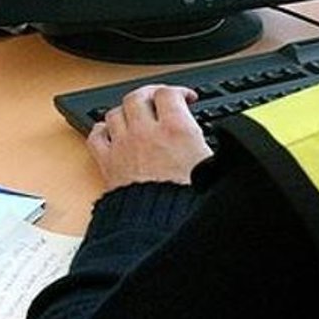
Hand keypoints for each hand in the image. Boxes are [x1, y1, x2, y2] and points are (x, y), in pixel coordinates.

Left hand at [87, 85, 213, 191]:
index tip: (186, 98)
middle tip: (158, 98)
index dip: (179, 91)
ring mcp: (123, 145)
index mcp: (176, 129)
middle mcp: (146, 132)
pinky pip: (95, 135)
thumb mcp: (211, 165)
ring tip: (135, 114)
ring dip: (125, 110)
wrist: (158, 227)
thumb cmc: (186, 200)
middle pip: (138, 96)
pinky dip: (101, 129)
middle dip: (149, 93)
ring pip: (115, 112)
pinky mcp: (107, 163)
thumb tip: (224, 137)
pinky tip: (110, 131)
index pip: (169, 93)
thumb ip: (209, 144)